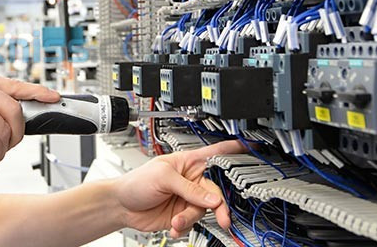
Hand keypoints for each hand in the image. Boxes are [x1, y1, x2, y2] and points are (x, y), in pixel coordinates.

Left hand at [113, 140, 245, 237]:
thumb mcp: (163, 178)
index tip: (254, 149)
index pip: (216, 153)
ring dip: (191, 218)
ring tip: (177, 220)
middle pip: (216, 192)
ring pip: (204, 211)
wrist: (121, 206)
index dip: (235, 151)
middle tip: (221, 217)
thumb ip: (189, 188)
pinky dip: (185, 227)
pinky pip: (194, 223)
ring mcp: (189, 199)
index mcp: (189, 162)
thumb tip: (212, 198)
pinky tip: (174, 226)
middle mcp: (192, 180)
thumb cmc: (137, 182)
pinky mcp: (183, 215)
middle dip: (217, 206)